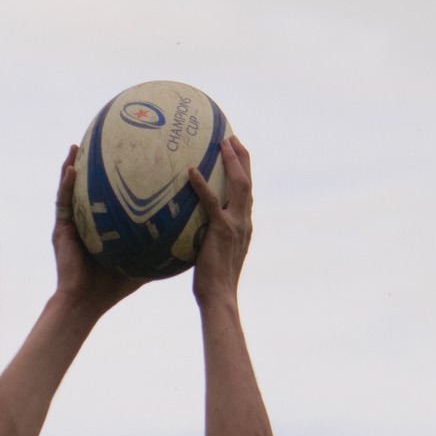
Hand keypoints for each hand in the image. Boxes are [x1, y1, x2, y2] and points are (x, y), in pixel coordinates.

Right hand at [51, 145, 144, 318]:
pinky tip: (72, 167)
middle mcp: (83, 221)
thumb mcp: (141, 261)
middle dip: (91, 166)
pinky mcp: (61, 230)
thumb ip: (158, 248)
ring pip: (70, 189)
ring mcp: (70, 225)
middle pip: (87, 188)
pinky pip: (63, 202)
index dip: (113, 179)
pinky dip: (66, 184)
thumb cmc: (113, 287)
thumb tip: (188, 240)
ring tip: (77, 145)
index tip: (126, 157)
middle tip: (101, 142)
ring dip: (72, 166)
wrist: (86, 303)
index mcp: (99, 226)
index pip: (107, 197)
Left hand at [188, 134, 251, 308]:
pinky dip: (202, 184)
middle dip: (241, 157)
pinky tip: (191, 170)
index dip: (244, 171)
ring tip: (222, 142)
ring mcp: (236, 225)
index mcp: (244, 226)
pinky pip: (212, 202)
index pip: (247, 192)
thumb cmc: (212, 281)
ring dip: (232, 161)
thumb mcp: (213, 253)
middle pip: (248, 181)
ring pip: (239, 185)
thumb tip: (187, 227)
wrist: (220, 297)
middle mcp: (245, 221)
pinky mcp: (222, 231)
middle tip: (231, 137)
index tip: (236, 153)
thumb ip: (207, 236)